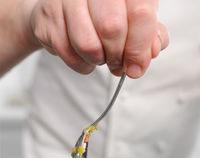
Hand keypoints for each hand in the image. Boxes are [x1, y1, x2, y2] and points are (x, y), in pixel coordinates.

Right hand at [25, 0, 168, 77]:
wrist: (63, 11)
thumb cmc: (102, 16)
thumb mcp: (132, 22)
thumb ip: (149, 36)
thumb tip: (151, 52)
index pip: (140, 12)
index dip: (140, 46)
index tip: (137, 67)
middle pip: (112, 29)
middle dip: (118, 56)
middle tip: (117, 63)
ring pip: (88, 45)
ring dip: (98, 60)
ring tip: (99, 56)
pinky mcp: (48, 16)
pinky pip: (69, 54)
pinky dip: (81, 65)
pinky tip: (84, 58)